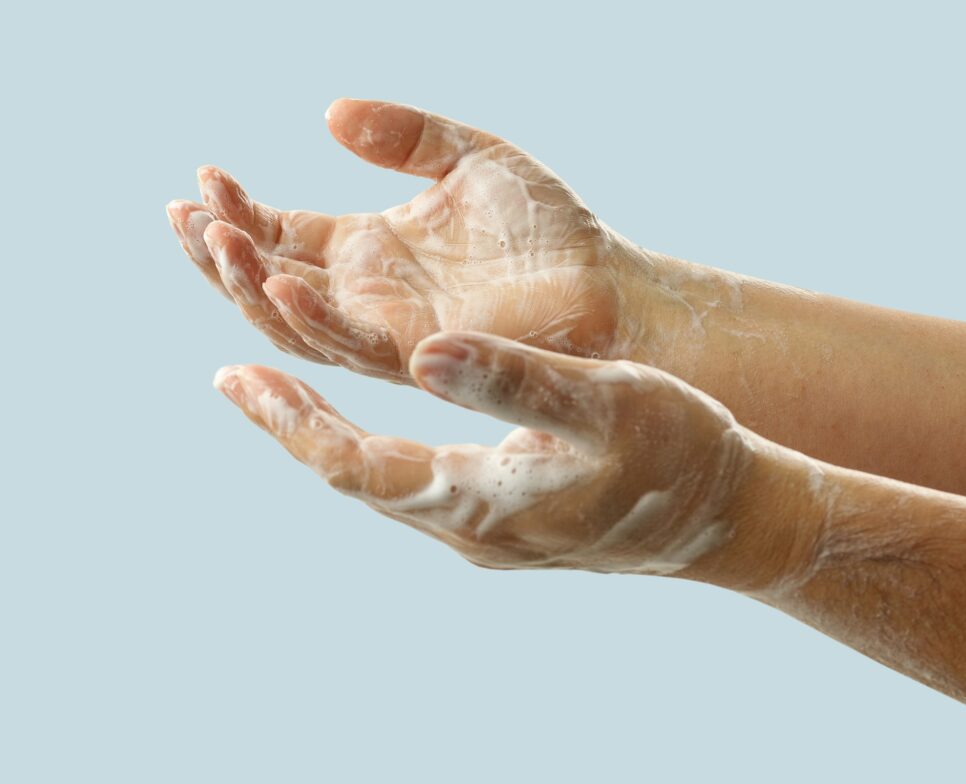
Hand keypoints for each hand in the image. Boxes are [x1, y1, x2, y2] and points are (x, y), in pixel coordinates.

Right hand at [167, 98, 656, 382]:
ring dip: (249, 285)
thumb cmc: (548, 228)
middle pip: (269, 282)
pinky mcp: (421, 357)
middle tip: (179, 213)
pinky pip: (352, 345)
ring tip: (213, 239)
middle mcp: (367, 295)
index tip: (203, 177)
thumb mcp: (470, 156)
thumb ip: (405, 134)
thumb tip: (330, 113)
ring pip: (295, 321)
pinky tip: (283, 282)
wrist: (608, 287)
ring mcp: (389, 330)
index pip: (282, 234)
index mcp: (369, 249)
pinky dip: (312, 318)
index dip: (238, 212)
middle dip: (218, 254)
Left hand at [213, 332, 755, 575]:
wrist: (723, 516)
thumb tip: (425, 353)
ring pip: (379, 485)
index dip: (291, 421)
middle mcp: (466, 529)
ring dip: (328, 437)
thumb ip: (513, 381)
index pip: (352, 465)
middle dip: (293, 426)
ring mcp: (484, 533)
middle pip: (352, 479)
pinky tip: (367, 424)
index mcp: (478, 501)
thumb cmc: (674, 454)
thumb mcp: (602, 403)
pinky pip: (412, 485)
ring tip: (283, 391)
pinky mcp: (503, 523)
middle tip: (239, 377)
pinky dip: (373, 448)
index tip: (239, 375)